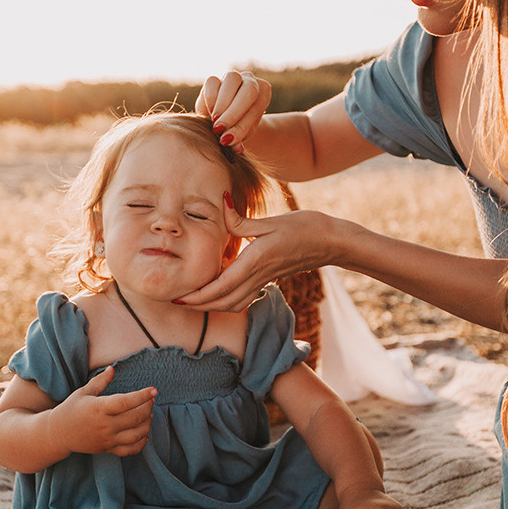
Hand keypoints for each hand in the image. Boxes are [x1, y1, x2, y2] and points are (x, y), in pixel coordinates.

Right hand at [53, 366, 155, 456]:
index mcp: (99, 408)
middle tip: (151, 400)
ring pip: (136, 435)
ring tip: (148, 414)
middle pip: (135, 418)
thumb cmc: (71, 409)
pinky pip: (130, 450)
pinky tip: (144, 433)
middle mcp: (105, 425)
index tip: (154, 390)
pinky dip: (141, 443)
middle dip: (148, 407)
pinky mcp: (108, 449)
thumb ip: (100, 381)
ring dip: (147, 424)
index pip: (125, 402)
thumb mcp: (83, 392)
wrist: (58, 434)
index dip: (142, 396)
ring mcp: (107, 439)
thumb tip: (113, 369)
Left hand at [176, 199, 333, 310]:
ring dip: (210, 305)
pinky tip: (218, 292)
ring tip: (191, 300)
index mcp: (255, 262)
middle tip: (175, 301)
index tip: (178, 296)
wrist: (332, 242)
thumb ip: (242, 220)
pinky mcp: (269, 278)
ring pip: (233, 303)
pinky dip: (226, 301)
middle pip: (222, 301)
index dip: (198, 295)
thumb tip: (222, 203)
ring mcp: (265, 280)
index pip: (220, 286)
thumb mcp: (273, 220)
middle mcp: (258, 276)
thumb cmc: (306, 228)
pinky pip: (243, 298)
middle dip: (198, 305)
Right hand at [196, 70, 271, 149]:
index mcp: (263, 92)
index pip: (256, 106)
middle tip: (220, 131)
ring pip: (232, 81)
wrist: (226, 120)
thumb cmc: (238, 127)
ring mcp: (233, 77)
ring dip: (222, 105)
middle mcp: (251, 81)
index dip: (242, 124)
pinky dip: (210, 99)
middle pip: (249, 90)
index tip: (228, 140)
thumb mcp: (241, 135)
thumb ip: (238, 139)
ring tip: (214, 123)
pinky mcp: (214, 79)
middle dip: (233, 113)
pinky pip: (213, 82)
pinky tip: (209, 114)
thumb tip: (233, 146)